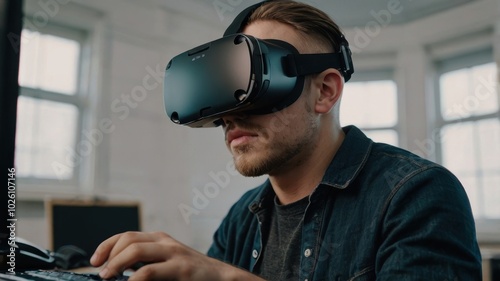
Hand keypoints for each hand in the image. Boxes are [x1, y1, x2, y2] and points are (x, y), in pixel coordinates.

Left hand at [90, 231, 263, 280]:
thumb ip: (147, 261)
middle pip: (128, 239)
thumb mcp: (167, 261)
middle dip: (109, 254)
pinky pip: (150, 271)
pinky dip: (134, 279)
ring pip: (136, 251)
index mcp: (160, 239)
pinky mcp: (181, 269)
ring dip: (116, 264)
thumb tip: (118, 270)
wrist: (221, 277)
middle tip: (101, 273)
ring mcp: (174, 254)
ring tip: (108, 276)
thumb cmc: (191, 273)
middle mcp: (165, 242)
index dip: (106, 245)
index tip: (94, 260)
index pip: (126, 235)